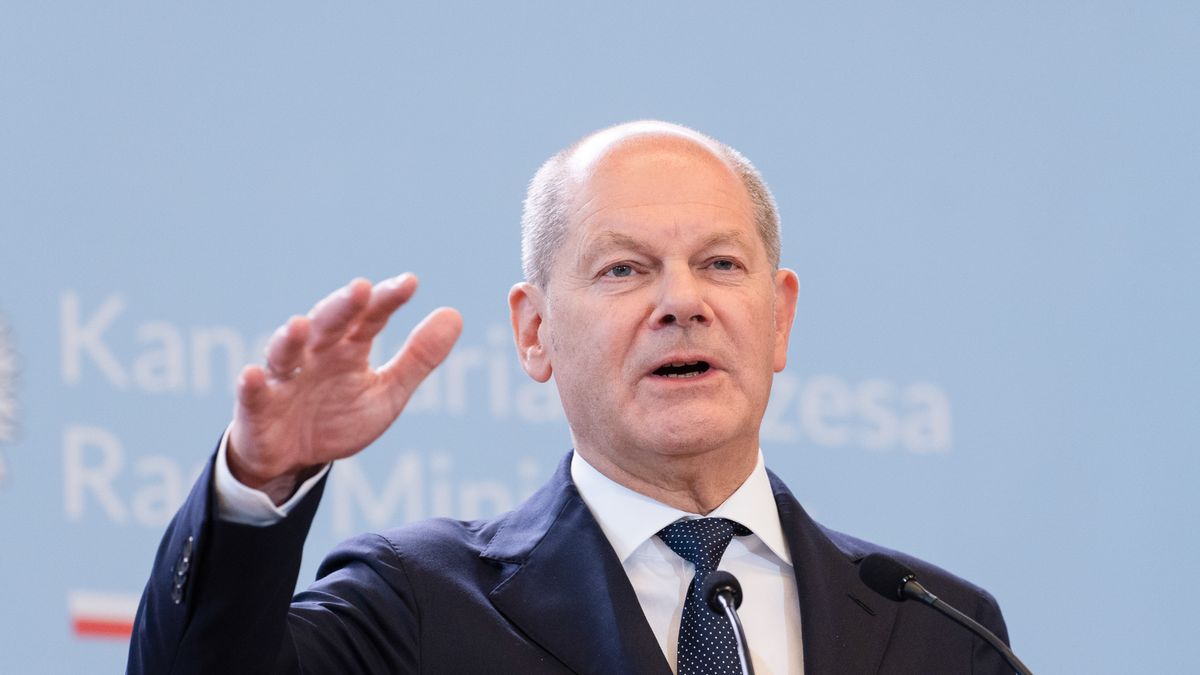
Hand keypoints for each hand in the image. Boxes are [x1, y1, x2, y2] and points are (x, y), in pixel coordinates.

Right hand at [228, 274, 461, 502]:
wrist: (294, 460)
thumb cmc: (338, 418)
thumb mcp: (387, 392)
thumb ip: (418, 357)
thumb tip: (455, 315)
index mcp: (348, 348)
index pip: (370, 317)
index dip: (387, 300)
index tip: (410, 283)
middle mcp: (315, 354)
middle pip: (327, 324)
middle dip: (342, 307)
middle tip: (361, 288)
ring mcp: (283, 378)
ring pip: (285, 352)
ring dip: (291, 338)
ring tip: (301, 325)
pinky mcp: (257, 407)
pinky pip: (252, 394)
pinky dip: (251, 385)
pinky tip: (251, 375)